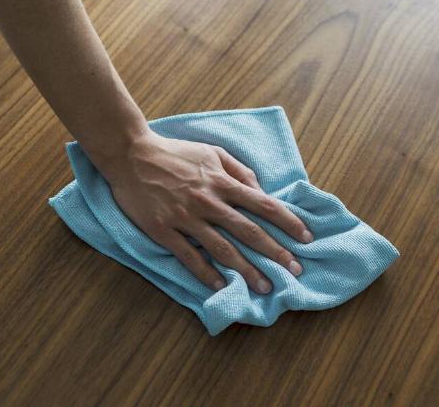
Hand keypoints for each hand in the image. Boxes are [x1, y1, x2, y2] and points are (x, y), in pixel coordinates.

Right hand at [92, 129, 312, 293]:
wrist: (132, 154)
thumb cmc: (176, 152)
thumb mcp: (212, 152)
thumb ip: (240, 170)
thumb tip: (262, 191)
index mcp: (222, 182)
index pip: (263, 204)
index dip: (288, 222)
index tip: (306, 238)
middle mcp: (209, 201)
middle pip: (249, 231)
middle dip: (275, 252)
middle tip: (295, 270)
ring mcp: (186, 218)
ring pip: (223, 249)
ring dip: (246, 270)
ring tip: (265, 286)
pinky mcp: (164, 230)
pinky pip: (189, 256)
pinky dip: (205, 273)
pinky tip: (220, 286)